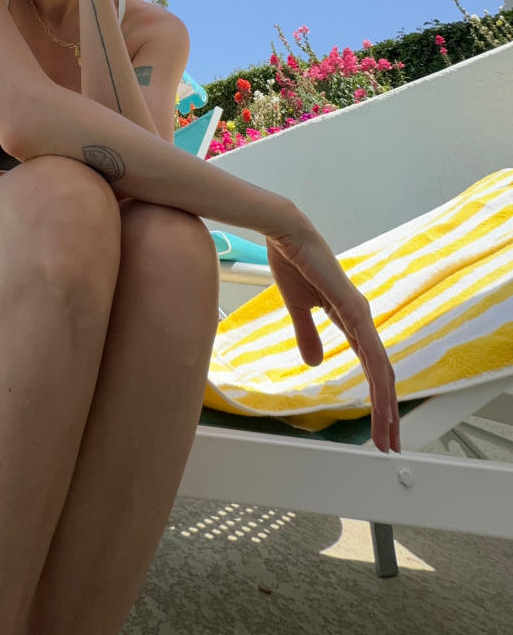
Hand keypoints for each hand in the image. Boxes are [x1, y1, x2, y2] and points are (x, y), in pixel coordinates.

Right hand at [265, 216, 400, 452]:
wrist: (287, 234)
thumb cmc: (293, 262)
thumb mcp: (298, 308)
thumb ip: (307, 334)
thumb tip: (315, 363)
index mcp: (350, 319)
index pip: (370, 366)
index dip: (376, 398)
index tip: (377, 426)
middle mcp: (362, 319)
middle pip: (382, 374)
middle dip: (388, 412)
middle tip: (391, 444)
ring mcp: (361, 314)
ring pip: (381, 369)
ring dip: (386, 405)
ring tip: (388, 435)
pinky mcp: (353, 309)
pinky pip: (370, 351)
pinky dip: (377, 378)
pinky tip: (381, 399)